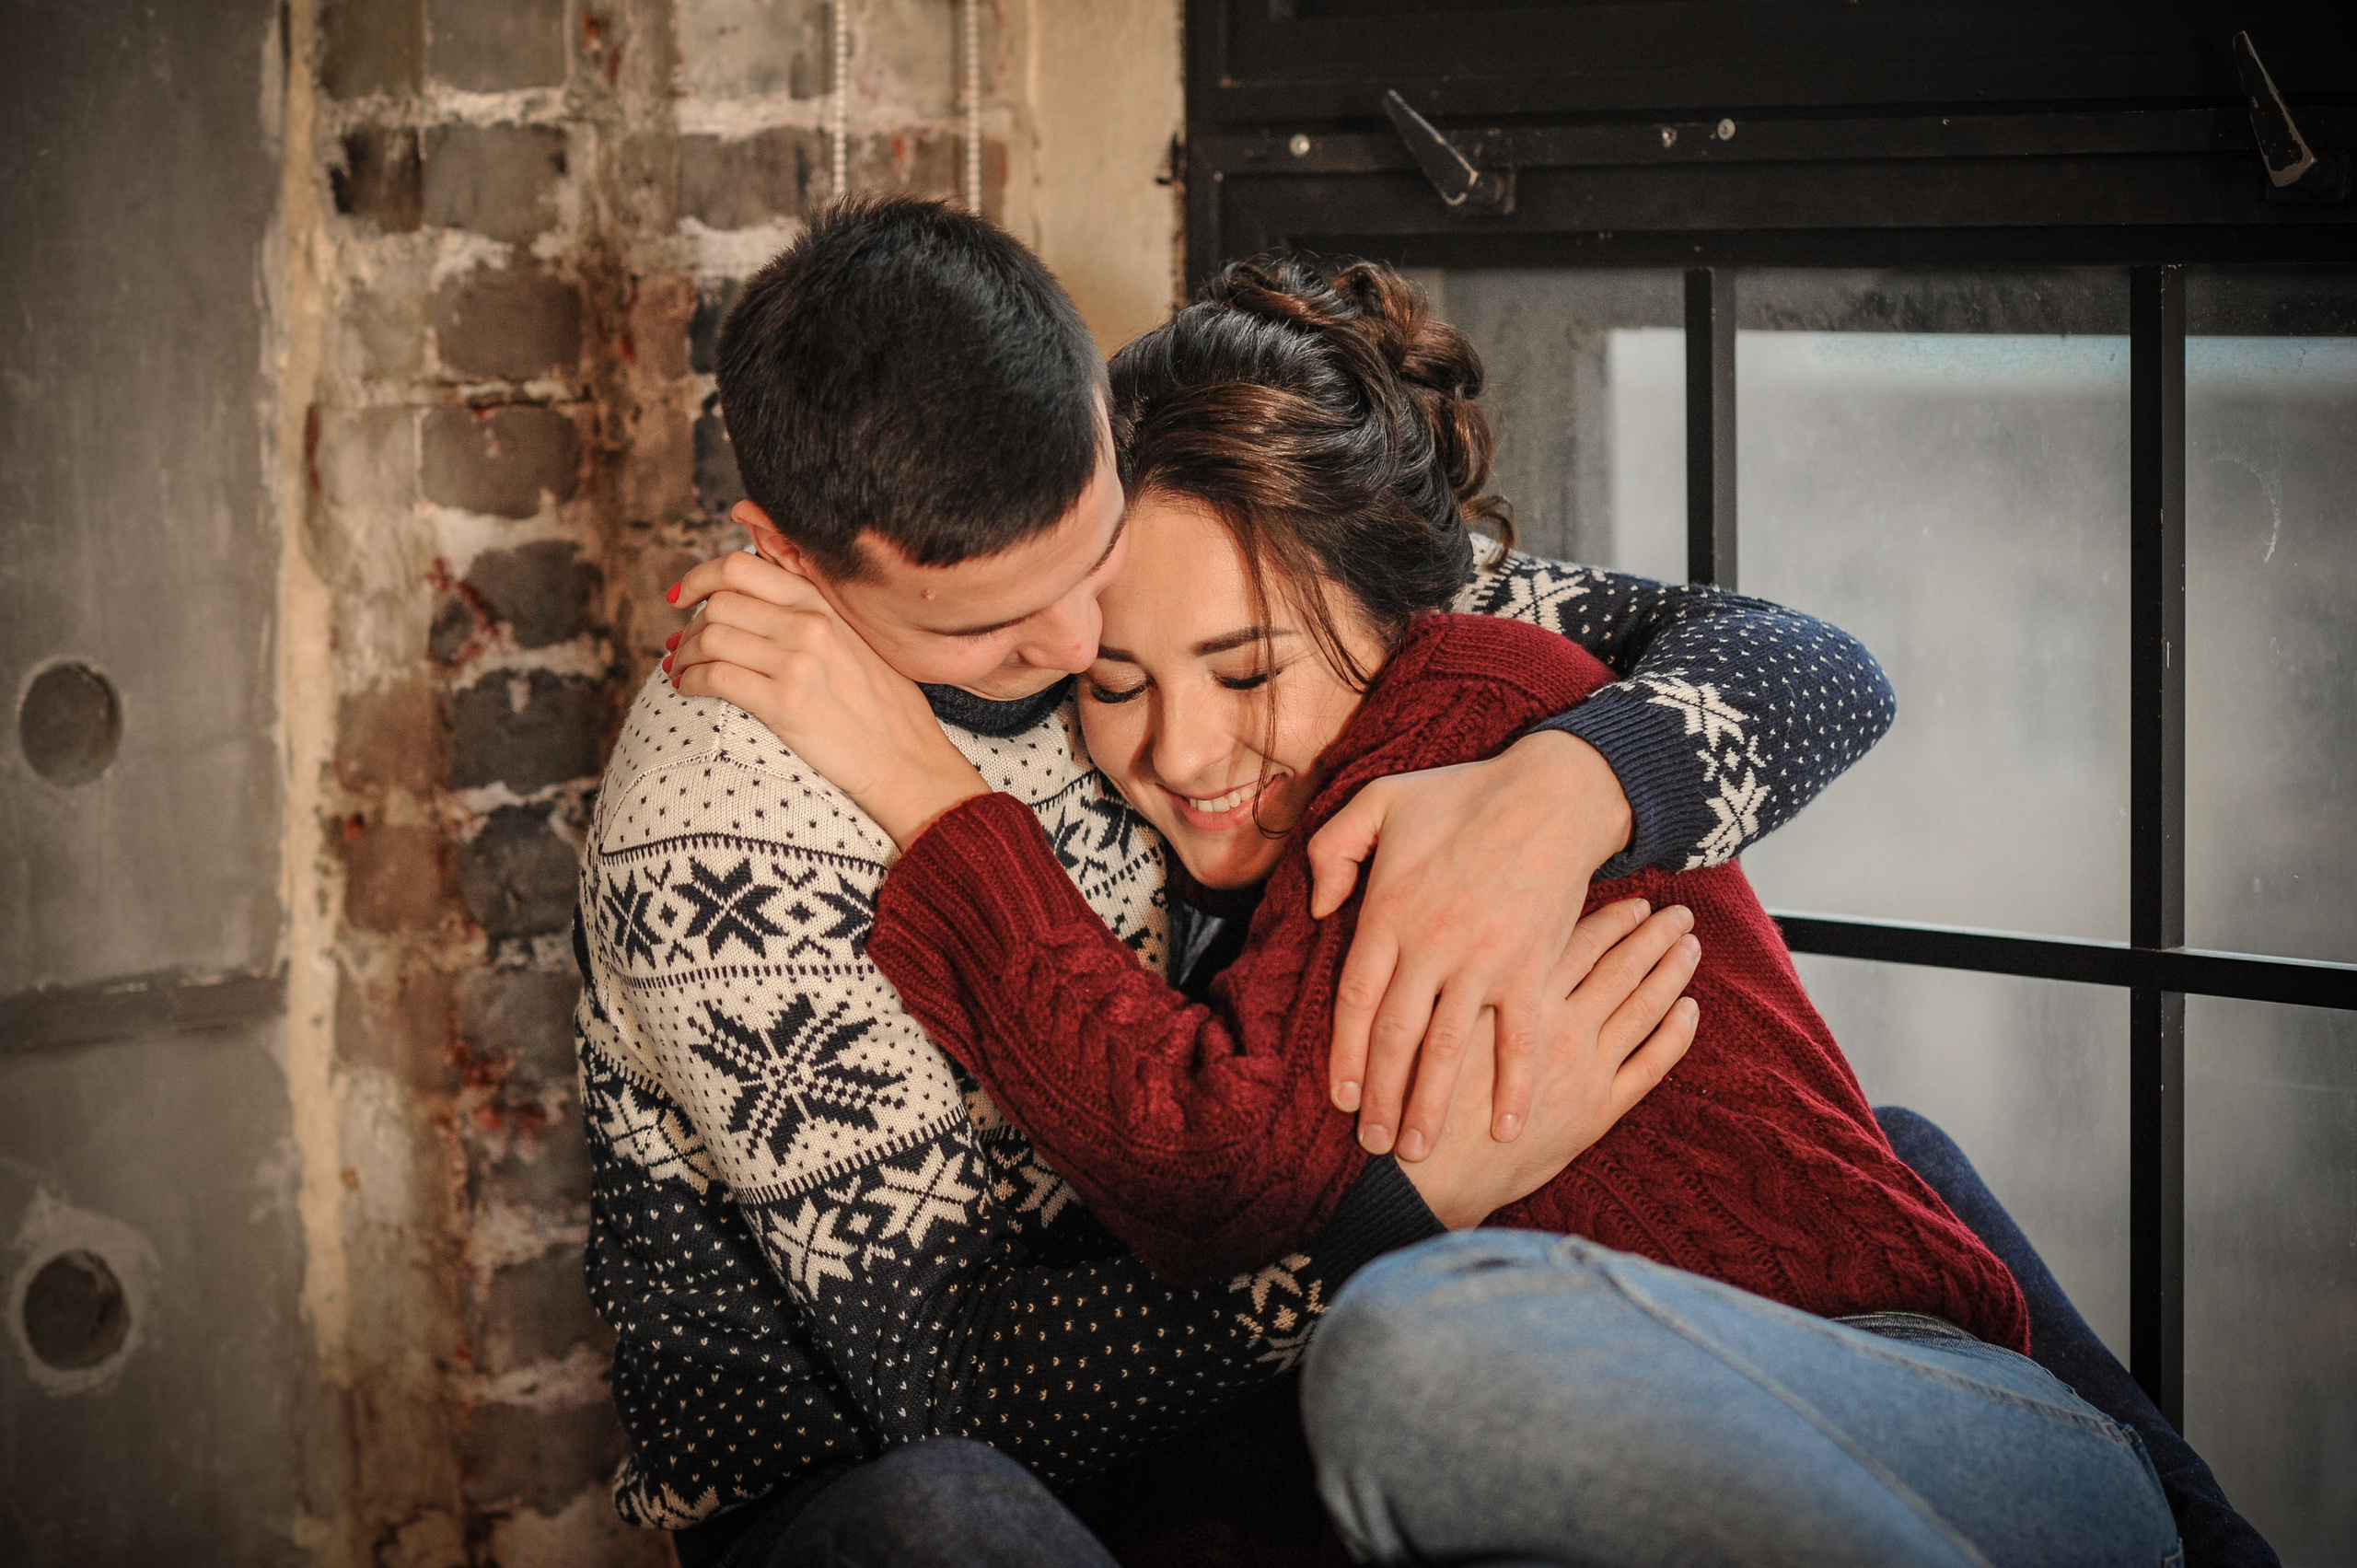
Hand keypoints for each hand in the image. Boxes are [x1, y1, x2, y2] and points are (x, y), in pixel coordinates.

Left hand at [666, 550, 988, 846]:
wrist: (906, 760)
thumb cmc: (882, 707)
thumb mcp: (856, 640)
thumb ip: (812, 615)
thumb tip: (753, 606)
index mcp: (824, 603)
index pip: (741, 567)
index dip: (700, 577)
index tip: (683, 596)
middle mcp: (810, 624)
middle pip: (719, 602)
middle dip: (690, 624)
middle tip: (682, 645)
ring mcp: (797, 662)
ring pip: (711, 637)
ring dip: (685, 654)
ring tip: (681, 670)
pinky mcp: (784, 703)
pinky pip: (715, 677)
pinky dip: (689, 681)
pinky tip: (688, 689)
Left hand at [1307, 728, 1632, 1158]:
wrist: (1549, 794)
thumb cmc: (1461, 796)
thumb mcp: (1377, 800)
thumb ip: (1333, 849)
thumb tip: (1322, 908)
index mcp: (1387, 912)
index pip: (1354, 998)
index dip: (1343, 1053)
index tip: (1339, 1097)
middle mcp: (1429, 945)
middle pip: (1394, 1037)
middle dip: (1378, 1097)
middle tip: (1371, 1146)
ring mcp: (1481, 961)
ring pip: (1447, 1049)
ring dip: (1429, 1105)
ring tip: (1415, 1150)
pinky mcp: (1530, 967)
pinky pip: (1519, 1037)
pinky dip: (1514, 1086)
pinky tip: (1508, 1128)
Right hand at [1396, 899, 1699, 1228]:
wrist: (1430, 1172)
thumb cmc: (1421, 1094)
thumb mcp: (1436, 1020)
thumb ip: (1470, 982)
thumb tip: (1492, 944)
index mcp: (1521, 998)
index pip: (1581, 944)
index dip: (1613, 920)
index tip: (1636, 902)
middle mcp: (1560, 1026)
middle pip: (1621, 968)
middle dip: (1654, 936)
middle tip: (1681, 913)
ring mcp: (1584, 1068)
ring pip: (1643, 1007)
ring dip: (1672, 973)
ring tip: (1690, 946)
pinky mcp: (1597, 1111)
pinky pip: (1651, 1065)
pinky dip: (1674, 1035)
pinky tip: (1689, 1009)